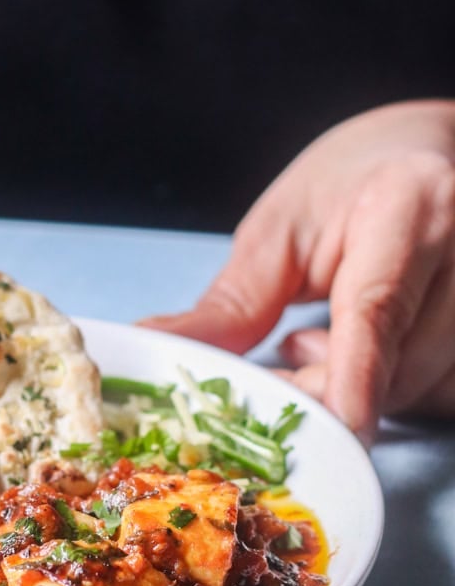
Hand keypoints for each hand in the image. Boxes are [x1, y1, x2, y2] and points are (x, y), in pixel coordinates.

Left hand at [141, 100, 454, 444]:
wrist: (437, 157)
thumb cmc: (356, 185)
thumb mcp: (280, 229)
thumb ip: (232, 303)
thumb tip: (158, 350)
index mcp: (412, 205)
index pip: (378, 308)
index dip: (352, 376)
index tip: (337, 428)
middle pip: (395, 366)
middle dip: (325, 388)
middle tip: (286, 353)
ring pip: (419, 389)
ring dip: (360, 388)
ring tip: (333, 330)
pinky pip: (441, 392)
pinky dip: (395, 387)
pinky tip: (376, 347)